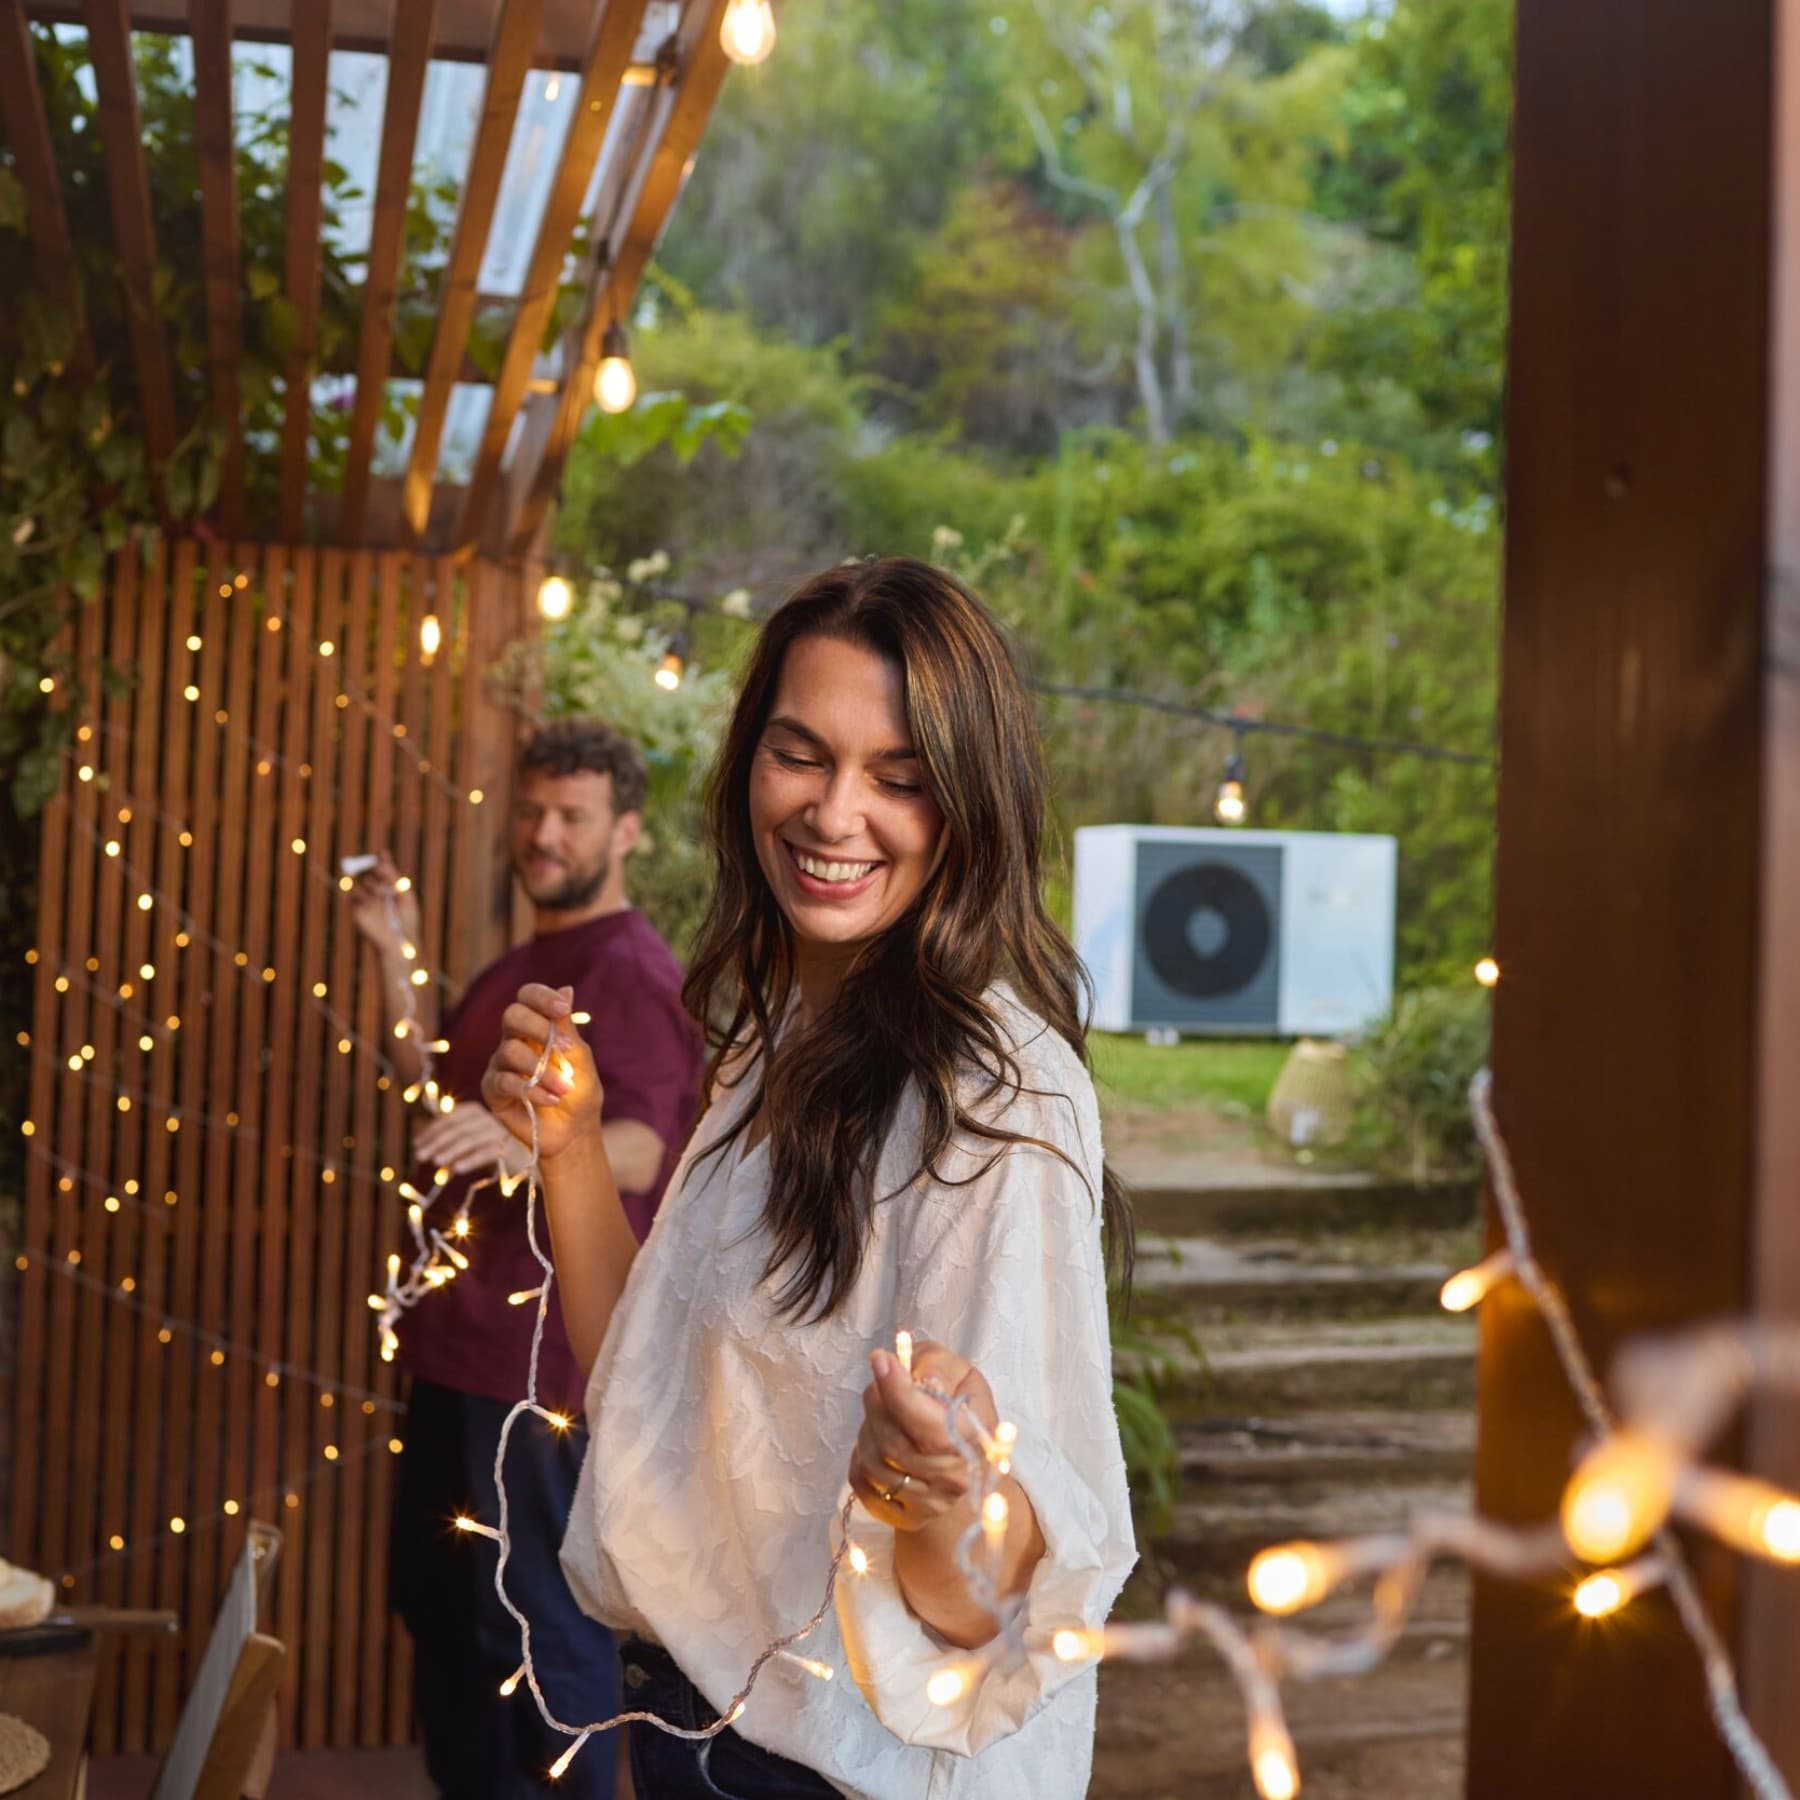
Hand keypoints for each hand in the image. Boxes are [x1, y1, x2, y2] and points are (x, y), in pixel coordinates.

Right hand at [347, 853, 422, 955]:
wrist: (398, 943)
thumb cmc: (406, 922)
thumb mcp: (406, 898)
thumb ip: (396, 881)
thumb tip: (384, 863)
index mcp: (391, 890)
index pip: (385, 872)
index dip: (383, 862)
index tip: (384, 854)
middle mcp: (378, 894)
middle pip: (372, 874)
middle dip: (378, 873)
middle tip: (384, 873)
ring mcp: (367, 901)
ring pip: (363, 882)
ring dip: (371, 884)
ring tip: (381, 894)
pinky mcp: (358, 911)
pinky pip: (353, 895)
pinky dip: (360, 894)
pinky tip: (371, 900)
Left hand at [413, 1104, 526, 1178]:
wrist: (525, 1162)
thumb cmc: (491, 1150)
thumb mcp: (466, 1142)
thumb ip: (447, 1141)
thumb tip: (419, 1146)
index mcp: (474, 1112)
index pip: (448, 1119)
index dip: (430, 1132)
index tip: (416, 1145)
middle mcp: (487, 1117)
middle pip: (457, 1128)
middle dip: (436, 1141)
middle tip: (420, 1156)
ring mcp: (499, 1131)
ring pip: (469, 1139)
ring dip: (450, 1150)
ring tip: (436, 1162)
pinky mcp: (510, 1148)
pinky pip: (486, 1152)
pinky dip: (470, 1160)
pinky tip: (457, 1169)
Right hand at [479, 984, 603, 1165]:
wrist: (573, 1134)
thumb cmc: (579, 1094)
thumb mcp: (580, 1060)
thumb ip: (568, 1029)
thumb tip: (566, 988)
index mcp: (537, 1028)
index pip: (527, 998)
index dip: (541, 997)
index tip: (563, 1008)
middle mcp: (514, 1041)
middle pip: (511, 1015)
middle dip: (538, 1027)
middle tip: (564, 1048)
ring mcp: (500, 1065)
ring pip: (509, 1050)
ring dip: (542, 1069)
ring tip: (564, 1088)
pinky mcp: (492, 1090)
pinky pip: (504, 1081)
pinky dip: (531, 1090)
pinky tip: (552, 1098)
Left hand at [847, 1339, 999, 1532]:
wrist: (965, 1454)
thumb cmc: (960, 1407)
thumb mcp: (958, 1372)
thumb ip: (934, 1366)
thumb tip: (900, 1370)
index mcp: (974, 1441)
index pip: (930, 1427)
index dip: (899, 1394)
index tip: (880, 1360)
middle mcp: (954, 1480)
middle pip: (893, 1445)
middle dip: (876, 1403)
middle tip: (880, 1381)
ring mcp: (930, 1504)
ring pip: (872, 1463)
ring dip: (867, 1429)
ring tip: (883, 1414)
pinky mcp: (905, 1516)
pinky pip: (861, 1483)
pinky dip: (860, 1455)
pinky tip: (877, 1440)